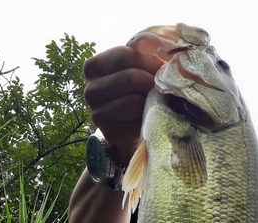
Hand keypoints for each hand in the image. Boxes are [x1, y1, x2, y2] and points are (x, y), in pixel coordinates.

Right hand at [83, 46, 162, 165]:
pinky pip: (136, 122)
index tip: (161, 68)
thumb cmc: (135, 89)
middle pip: (129, 78)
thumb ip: (144, 55)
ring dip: (150, 100)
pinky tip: (149, 116)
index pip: (122, 56)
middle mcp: (90, 90)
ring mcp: (97, 113)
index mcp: (92, 67)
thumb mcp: (135, 66)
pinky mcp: (110, 132)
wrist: (130, 123)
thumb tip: (167, 54)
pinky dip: (148, 119)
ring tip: (155, 100)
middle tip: (161, 86)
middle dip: (151, 82)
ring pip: (133, 102)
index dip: (148, 61)